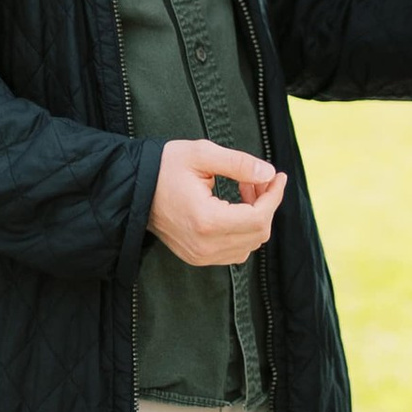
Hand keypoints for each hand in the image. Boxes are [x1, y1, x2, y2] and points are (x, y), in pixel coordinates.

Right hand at [149, 140, 284, 266]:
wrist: (133, 189)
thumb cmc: (164, 167)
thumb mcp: (201, 154)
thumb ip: (238, 163)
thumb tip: (268, 174)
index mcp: (206, 221)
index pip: (258, 217)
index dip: (274, 196)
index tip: (278, 176)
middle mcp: (204, 246)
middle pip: (258, 233)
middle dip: (266, 203)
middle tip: (257, 178)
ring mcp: (200, 256)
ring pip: (249, 245)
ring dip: (256, 217)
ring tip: (244, 188)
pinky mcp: (197, 257)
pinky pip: (234, 251)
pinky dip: (243, 230)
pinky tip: (234, 207)